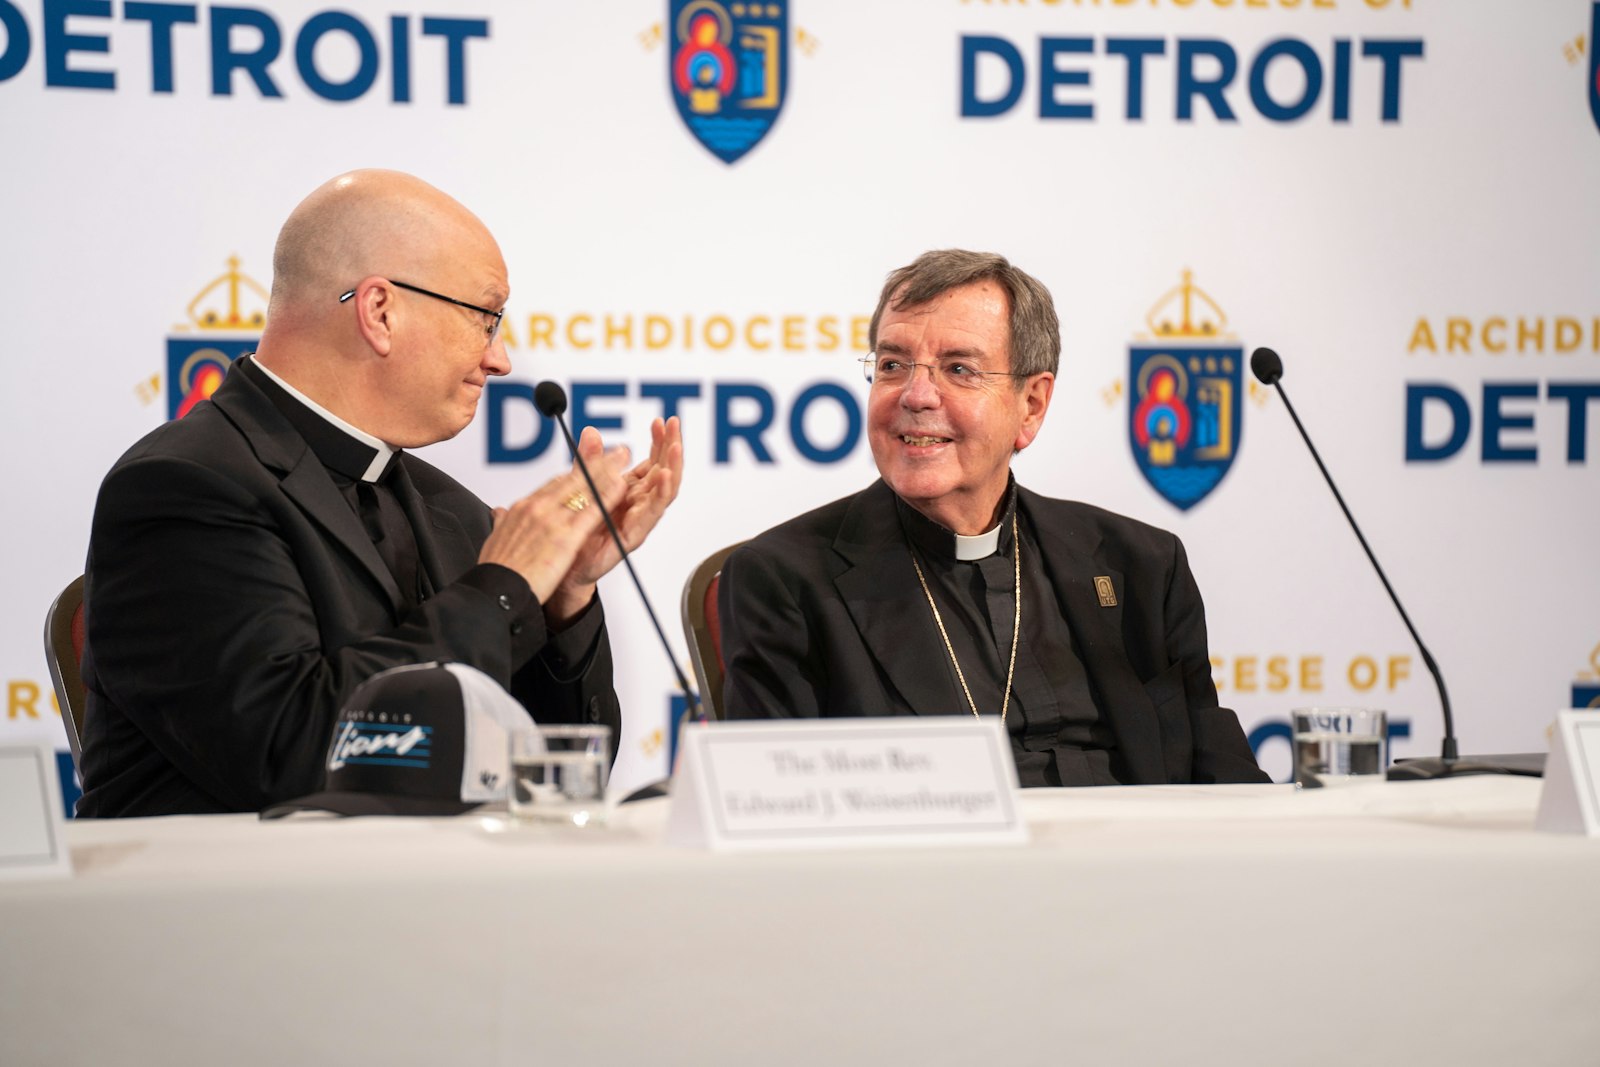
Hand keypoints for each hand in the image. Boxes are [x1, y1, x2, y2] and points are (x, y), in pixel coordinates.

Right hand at [477, 460, 625, 608]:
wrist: (494, 591)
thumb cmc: (495, 572)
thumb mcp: (494, 540)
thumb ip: (501, 523)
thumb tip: (498, 513)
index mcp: (521, 509)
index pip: (553, 485)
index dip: (574, 475)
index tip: (586, 468)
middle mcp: (537, 508)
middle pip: (572, 479)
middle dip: (595, 463)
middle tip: (613, 452)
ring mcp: (552, 520)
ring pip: (584, 488)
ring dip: (606, 471)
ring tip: (622, 459)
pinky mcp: (565, 537)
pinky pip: (592, 510)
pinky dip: (607, 496)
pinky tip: (621, 486)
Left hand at [546, 417, 683, 621]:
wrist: (562, 569)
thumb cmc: (575, 534)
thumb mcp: (580, 488)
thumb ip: (588, 462)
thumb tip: (591, 432)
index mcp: (628, 491)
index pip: (652, 462)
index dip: (659, 441)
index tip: (662, 421)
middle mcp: (637, 505)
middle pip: (664, 472)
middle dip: (671, 447)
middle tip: (674, 425)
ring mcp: (636, 520)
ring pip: (664, 492)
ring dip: (672, 467)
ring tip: (675, 448)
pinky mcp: (631, 536)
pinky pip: (651, 515)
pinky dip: (660, 495)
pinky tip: (664, 477)